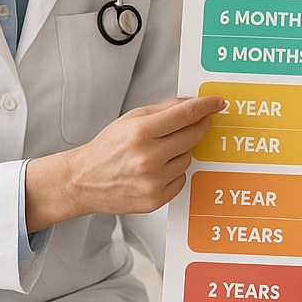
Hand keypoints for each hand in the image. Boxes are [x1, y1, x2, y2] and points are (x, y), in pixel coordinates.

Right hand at [26, 94, 223, 230]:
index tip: (217, 102)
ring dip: (181, 151)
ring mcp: (152, 181)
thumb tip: (193, 102)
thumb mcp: (132, 118)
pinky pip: (181, 179)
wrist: (83, 180)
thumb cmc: (107, 148)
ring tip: (159, 152)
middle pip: (192, 136)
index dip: (206, 106)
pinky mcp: (154, 199)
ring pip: (188, 158)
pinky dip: (174, 172)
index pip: (185, 115)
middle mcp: (147, 158)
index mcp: (140, 132)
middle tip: (198, 122)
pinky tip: (157, 169)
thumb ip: (165, 108)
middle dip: (199, 126)